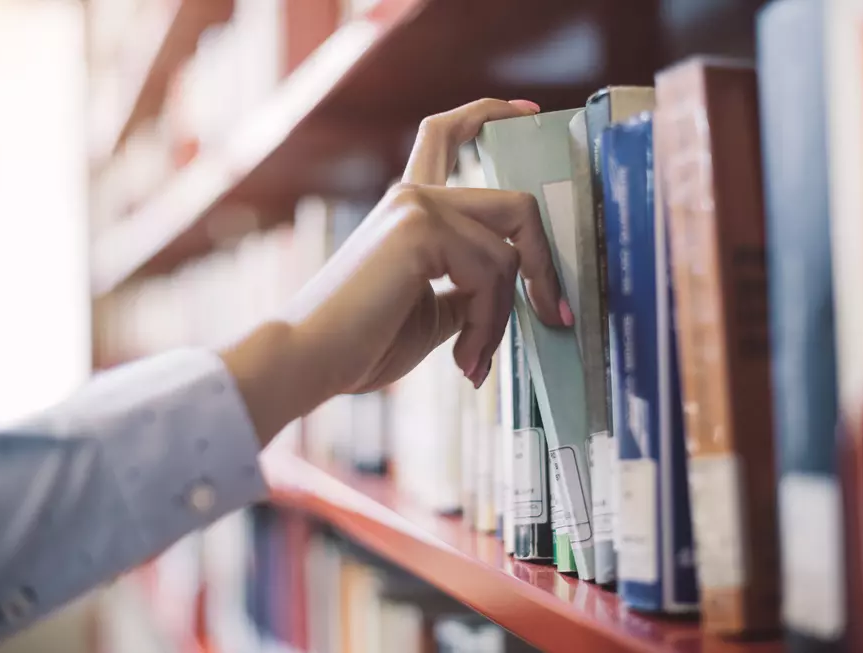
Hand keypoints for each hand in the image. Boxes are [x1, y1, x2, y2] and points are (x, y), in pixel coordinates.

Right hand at [222, 99, 570, 445]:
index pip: (447, 134)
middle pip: (514, 205)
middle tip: (553, 314)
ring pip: (509, 251)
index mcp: (409, 208)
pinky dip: (489, 323)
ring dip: (503, 316)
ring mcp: (416, 206)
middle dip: (544, 264)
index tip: (529, 112)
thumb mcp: (433, 312)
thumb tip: (515, 291)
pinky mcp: (420, 228)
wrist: (309, 361)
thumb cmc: (361, 344)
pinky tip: (464, 357)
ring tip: (474, 358)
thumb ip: (470, 289)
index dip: (491, 114)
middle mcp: (413, 195)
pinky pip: (493, 272)